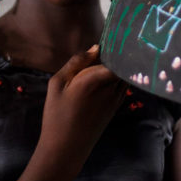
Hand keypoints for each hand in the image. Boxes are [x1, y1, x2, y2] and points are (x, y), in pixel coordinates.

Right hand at [38, 47, 127, 176]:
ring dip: (120, 64)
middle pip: (122, 63)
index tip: (117, 32)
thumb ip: (76, 63)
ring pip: (124, 74)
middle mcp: (110, 88)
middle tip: (116, 39)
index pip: (116, 55)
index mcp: (94, 79)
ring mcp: (116, 98)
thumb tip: (96, 47)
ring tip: (112, 54)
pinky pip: (123, 84)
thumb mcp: (57, 84)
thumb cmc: (56, 115)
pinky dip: (120, 76)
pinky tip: (109, 73)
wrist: (66, 148)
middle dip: (120, 52)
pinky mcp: (116, 106)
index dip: (119, 43)